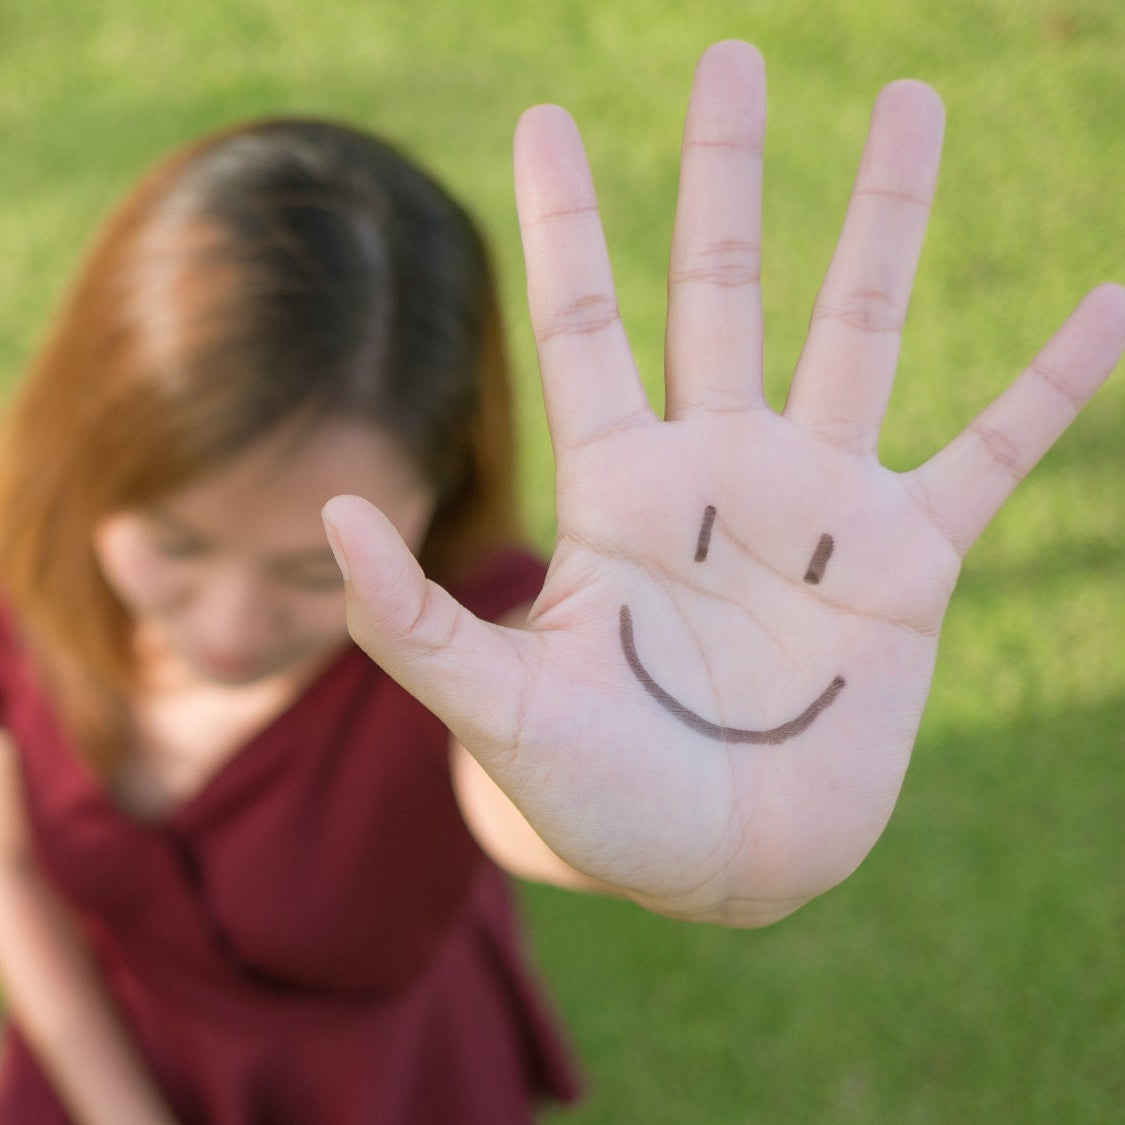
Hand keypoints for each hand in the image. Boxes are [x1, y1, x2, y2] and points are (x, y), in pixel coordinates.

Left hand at [323, 41, 1124, 924]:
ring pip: (856, 331)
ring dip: (883, 221)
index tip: (544, 117)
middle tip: (728, 54)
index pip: (583, 323)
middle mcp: (720, 472)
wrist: (711, 862)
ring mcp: (818, 507)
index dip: (564, 222)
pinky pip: (992, 454)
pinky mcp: (905, 566)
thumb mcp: (492, 708)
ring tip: (911, 104)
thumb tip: (332, 511)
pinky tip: (1113, 304)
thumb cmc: (595, 795)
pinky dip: (1053, 386)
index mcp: (620, 488)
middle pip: (722, 290)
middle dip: (723, 176)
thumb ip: (414, 619)